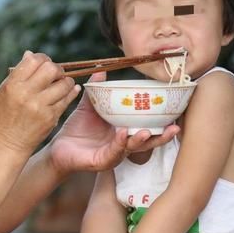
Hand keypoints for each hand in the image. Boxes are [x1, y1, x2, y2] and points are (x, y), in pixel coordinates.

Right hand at [0, 51, 80, 153]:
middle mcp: (26, 94)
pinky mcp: (51, 118)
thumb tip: (31, 54)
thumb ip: (18, 73)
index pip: (34, 61)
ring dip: (66, 80)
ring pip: (64, 83)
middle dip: (57, 68)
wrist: (7, 143)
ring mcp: (40, 107)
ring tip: (62, 83)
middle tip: (56, 73)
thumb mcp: (4, 91)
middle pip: (51, 69)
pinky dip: (71, 92)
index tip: (45, 63)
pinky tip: (70, 90)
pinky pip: (67, 99)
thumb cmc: (5, 114)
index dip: (42, 58)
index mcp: (13, 85)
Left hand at [49, 72, 179, 174]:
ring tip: (147, 132)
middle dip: (162, 136)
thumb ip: (97, 91)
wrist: (58, 148)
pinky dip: (118, 143)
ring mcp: (113, 154)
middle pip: (147, 142)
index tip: (175, 114)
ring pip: (132, 149)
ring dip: (141, 141)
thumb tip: (101, 70)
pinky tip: (122, 133)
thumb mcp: (89, 108)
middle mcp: (122, 144)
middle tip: (175, 128)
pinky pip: (113, 153)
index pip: (147, 128)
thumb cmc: (77, 130)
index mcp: (123, 132)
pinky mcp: (101, 162)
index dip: (162, 124)